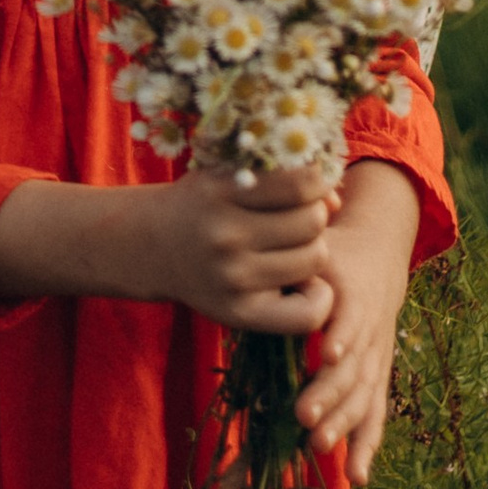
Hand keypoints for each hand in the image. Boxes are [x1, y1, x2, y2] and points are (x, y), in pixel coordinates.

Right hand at [0, 162, 335, 329]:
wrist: (151, 247)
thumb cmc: (202, 203)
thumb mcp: (228, 173)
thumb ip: (280, 176)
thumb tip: (336, 199)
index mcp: (221, 191)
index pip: (302, 184)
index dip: (318, 182)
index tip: (309, 186)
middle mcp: (225, 235)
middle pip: (312, 222)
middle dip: (315, 215)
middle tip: (298, 218)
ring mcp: (232, 279)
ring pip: (314, 259)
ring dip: (314, 250)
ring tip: (293, 247)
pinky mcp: (238, 314)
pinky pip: (306, 314)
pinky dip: (318, 298)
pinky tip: (302, 283)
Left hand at [294, 160, 420, 485]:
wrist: (378, 256)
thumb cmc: (334, 256)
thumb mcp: (319, 252)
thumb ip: (299, 271)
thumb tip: (276, 283)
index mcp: (355, 296)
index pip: (350, 319)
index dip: (342, 335)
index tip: (327, 353)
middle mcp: (371, 332)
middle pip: (353, 368)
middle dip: (330, 395)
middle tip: (303, 417)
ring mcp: (378, 359)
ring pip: (364, 397)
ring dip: (343, 425)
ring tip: (318, 447)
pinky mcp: (378, 378)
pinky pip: (375, 415)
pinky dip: (366, 446)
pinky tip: (356, 478)